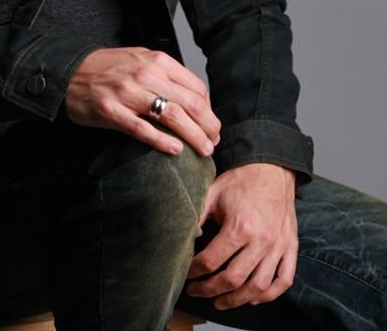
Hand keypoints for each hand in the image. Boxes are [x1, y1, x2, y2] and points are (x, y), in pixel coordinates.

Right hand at [64, 46, 220, 156]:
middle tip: (213, 142)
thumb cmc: (107, 68)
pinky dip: (163, 141)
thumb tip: (194, 97)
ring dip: (193, 137)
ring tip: (203, 150)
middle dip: (208, 126)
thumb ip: (165, 73)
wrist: (69, 71)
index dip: (209, 110)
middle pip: (190, 103)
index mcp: (156, 61)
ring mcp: (128, 93)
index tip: (211, 124)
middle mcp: (145, 74)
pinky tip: (176, 150)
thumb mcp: (140, 59)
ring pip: (172, 117)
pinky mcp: (112, 112)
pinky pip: (143, 129)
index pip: (196, 87)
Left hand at [186, 163, 297, 308]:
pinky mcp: (291, 247)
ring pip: (258, 286)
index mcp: (240, 227)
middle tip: (197, 291)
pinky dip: (269, 294)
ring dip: (237, 299)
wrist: (272, 168)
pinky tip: (253, 297)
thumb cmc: (241, 181)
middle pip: (233, 279)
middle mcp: (262, 240)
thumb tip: (180, 236)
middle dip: (210, 290)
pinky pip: (284, 280)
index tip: (187, 275)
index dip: (195, 272)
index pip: (212, 261)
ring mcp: (278, 246)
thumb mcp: (213, 193)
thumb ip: (197, 215)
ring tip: (220, 301)